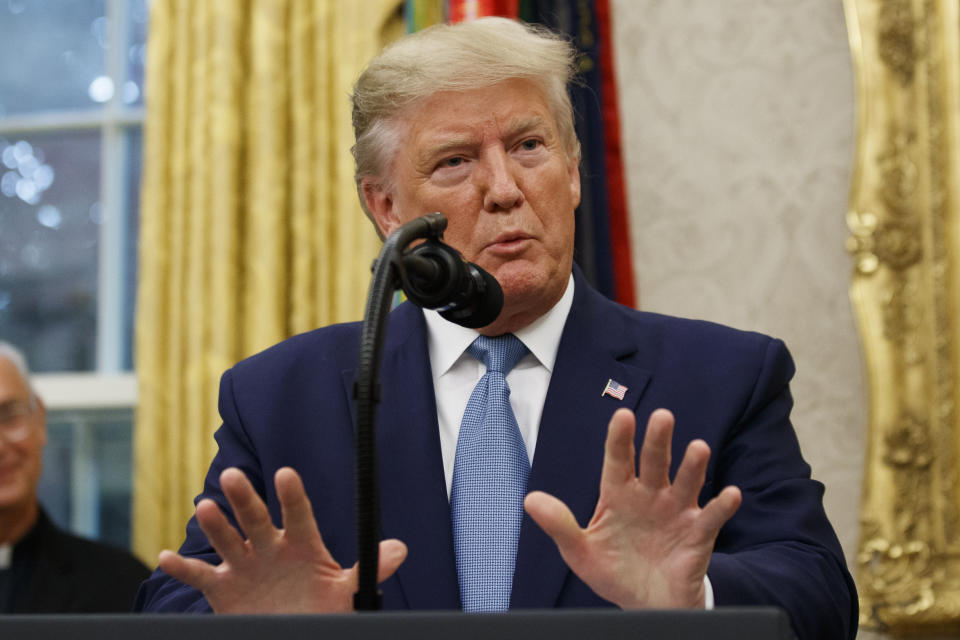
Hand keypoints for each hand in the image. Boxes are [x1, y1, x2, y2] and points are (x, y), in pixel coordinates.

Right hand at [158, 467, 406, 612]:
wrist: (292, 629)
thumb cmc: (320, 606)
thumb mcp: (346, 592)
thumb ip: (368, 571)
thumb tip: (399, 549)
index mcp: (301, 544)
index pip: (298, 514)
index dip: (292, 495)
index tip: (286, 474)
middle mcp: (270, 548)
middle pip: (255, 518)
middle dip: (244, 499)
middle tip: (233, 475)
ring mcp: (245, 565)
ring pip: (227, 540)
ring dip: (216, 525)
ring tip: (205, 508)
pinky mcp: (223, 588)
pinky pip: (200, 576)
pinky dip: (182, 568)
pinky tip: (165, 557)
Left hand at [524, 408, 740, 608]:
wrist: (645, 602)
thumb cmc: (612, 570)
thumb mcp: (580, 551)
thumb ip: (559, 525)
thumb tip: (530, 500)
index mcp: (619, 495)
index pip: (618, 460)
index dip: (620, 439)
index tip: (623, 416)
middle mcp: (650, 496)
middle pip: (655, 462)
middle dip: (659, 440)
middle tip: (663, 416)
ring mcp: (676, 512)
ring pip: (686, 482)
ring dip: (693, 466)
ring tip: (699, 448)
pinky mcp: (698, 534)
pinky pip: (712, 517)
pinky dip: (722, 506)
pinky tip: (730, 495)